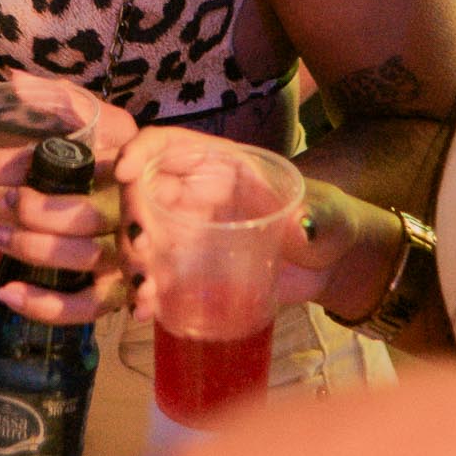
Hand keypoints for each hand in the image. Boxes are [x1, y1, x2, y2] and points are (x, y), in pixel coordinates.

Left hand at [0, 88, 138, 325]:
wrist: (191, 198)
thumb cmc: (127, 151)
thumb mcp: (101, 117)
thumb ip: (59, 98)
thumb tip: (11, 79)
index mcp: (117, 153)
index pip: (56, 157)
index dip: (1, 163)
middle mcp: (127, 202)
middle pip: (79, 212)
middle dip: (31, 208)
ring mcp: (130, 249)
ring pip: (84, 257)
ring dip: (36, 249)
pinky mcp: (124, 287)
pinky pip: (88, 304)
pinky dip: (48, 306)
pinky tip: (9, 294)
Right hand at [111, 138, 359, 325]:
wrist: (329, 267)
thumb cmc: (326, 223)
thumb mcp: (327, 214)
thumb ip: (318, 216)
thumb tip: (305, 227)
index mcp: (220, 164)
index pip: (167, 145)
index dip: (141, 152)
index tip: (126, 175)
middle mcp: (193, 194)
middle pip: (143, 195)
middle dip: (132, 220)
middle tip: (142, 254)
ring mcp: (186, 234)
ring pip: (141, 239)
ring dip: (132, 263)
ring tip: (144, 295)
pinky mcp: (188, 272)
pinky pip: (154, 276)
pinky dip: (143, 293)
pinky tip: (146, 311)